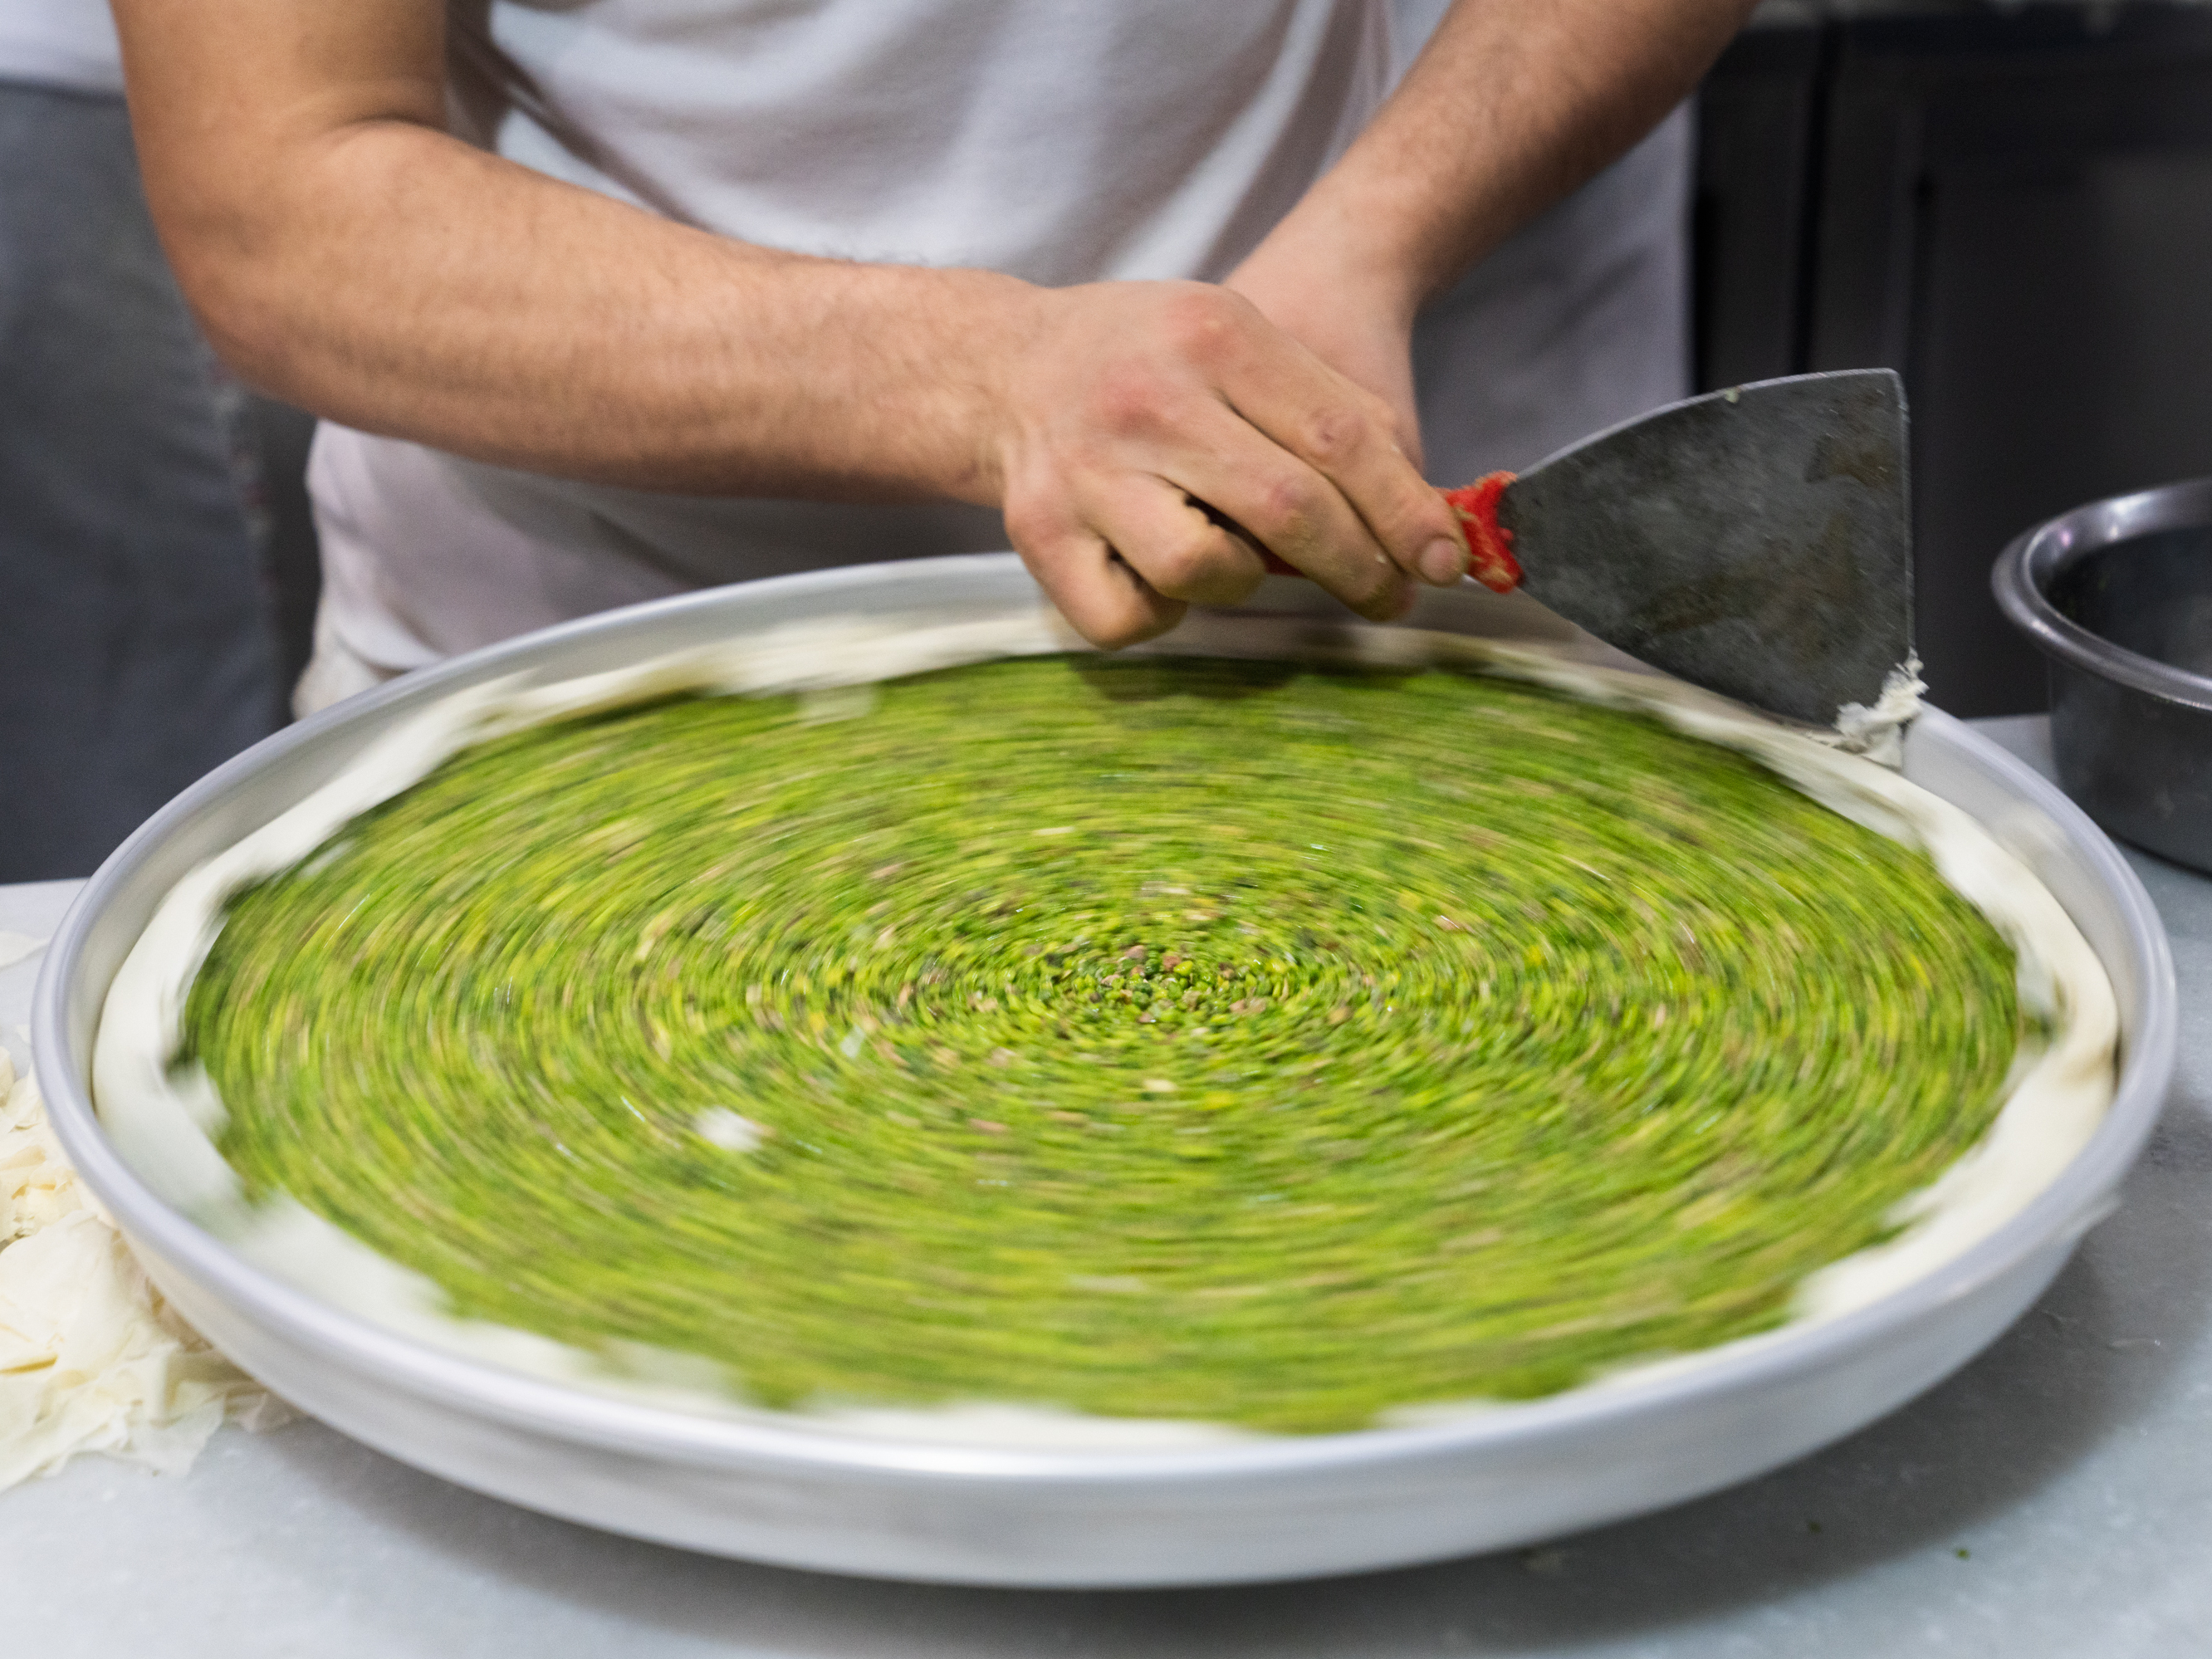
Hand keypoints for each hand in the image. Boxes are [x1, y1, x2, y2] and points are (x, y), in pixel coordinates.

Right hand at [989, 281, 1471, 647]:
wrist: (1003, 367)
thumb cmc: (1148, 361)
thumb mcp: (1237, 338)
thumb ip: (1325, 407)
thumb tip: (1418, 515)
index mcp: (1213, 334)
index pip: (1339, 437)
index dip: (1403, 512)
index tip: (1441, 563)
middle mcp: (1147, 399)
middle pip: (1288, 509)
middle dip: (1358, 569)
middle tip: (1388, 597)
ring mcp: (1086, 469)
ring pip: (1206, 571)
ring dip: (1245, 581)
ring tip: (1238, 556)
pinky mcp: (1039, 533)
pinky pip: (1130, 618)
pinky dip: (1162, 613)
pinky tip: (1161, 574)